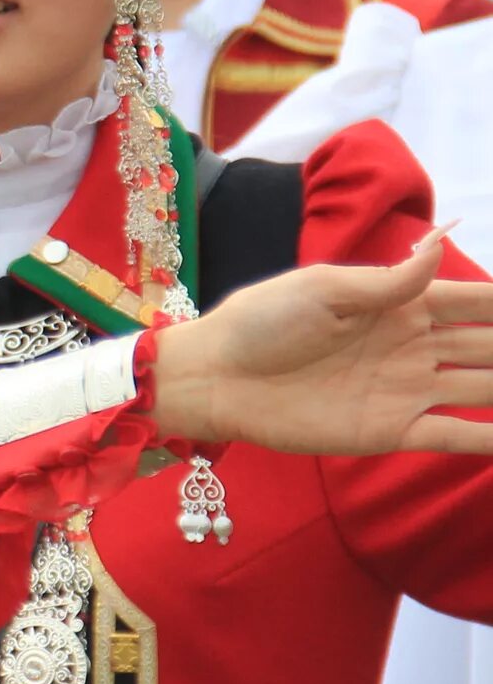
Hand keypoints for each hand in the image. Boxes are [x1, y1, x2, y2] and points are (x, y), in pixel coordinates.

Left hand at [150, 234, 492, 453]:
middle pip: (488, 344)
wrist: (217, 378)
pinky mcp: (393, 430)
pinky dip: (492, 439)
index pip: (472, 300)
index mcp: (396, 304)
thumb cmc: (260, 322)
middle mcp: (412, 346)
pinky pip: (456, 435)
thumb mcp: (322, 290)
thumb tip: (439, 244)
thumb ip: (389, 281)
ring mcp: (407, 389)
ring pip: (484, 388)